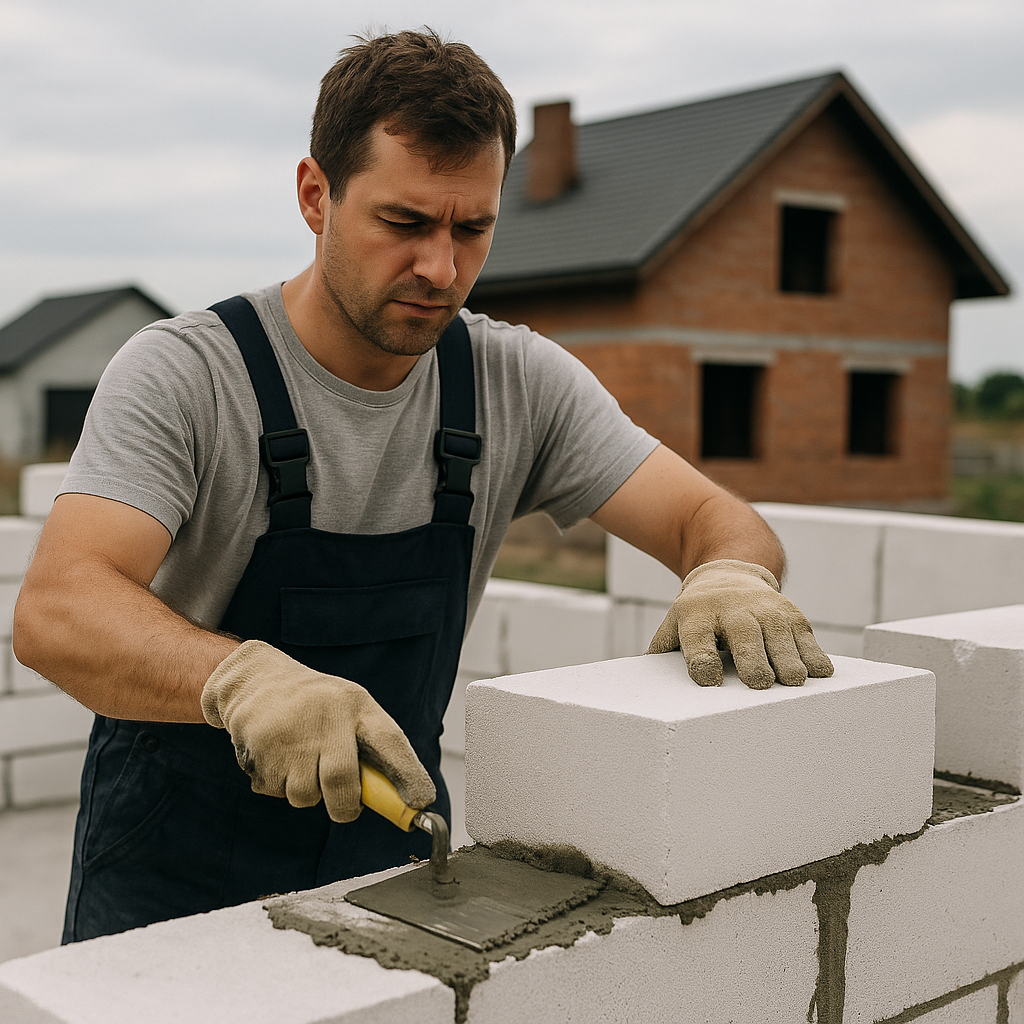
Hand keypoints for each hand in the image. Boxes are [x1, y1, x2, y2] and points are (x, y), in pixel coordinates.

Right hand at [201, 640, 434, 821]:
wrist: (255, 680)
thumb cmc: (314, 703)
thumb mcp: (347, 708)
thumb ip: (368, 746)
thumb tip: (395, 796)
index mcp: (356, 704)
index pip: (390, 742)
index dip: (408, 774)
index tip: (421, 802)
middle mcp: (327, 718)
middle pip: (342, 781)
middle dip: (345, 807)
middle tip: (347, 808)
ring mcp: (293, 735)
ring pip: (306, 795)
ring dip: (308, 794)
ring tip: (302, 764)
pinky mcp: (264, 750)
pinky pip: (277, 792)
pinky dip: (280, 787)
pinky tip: (279, 759)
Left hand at [646, 559, 833, 688]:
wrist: (730, 573)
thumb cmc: (699, 614)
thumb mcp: (675, 623)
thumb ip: (662, 650)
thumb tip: (642, 680)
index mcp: (696, 615)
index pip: (697, 639)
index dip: (702, 660)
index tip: (708, 681)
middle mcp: (732, 609)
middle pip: (744, 636)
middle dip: (753, 659)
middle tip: (760, 684)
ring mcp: (765, 610)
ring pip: (779, 635)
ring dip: (788, 659)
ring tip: (793, 682)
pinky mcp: (792, 614)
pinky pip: (805, 636)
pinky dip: (814, 654)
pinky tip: (818, 674)